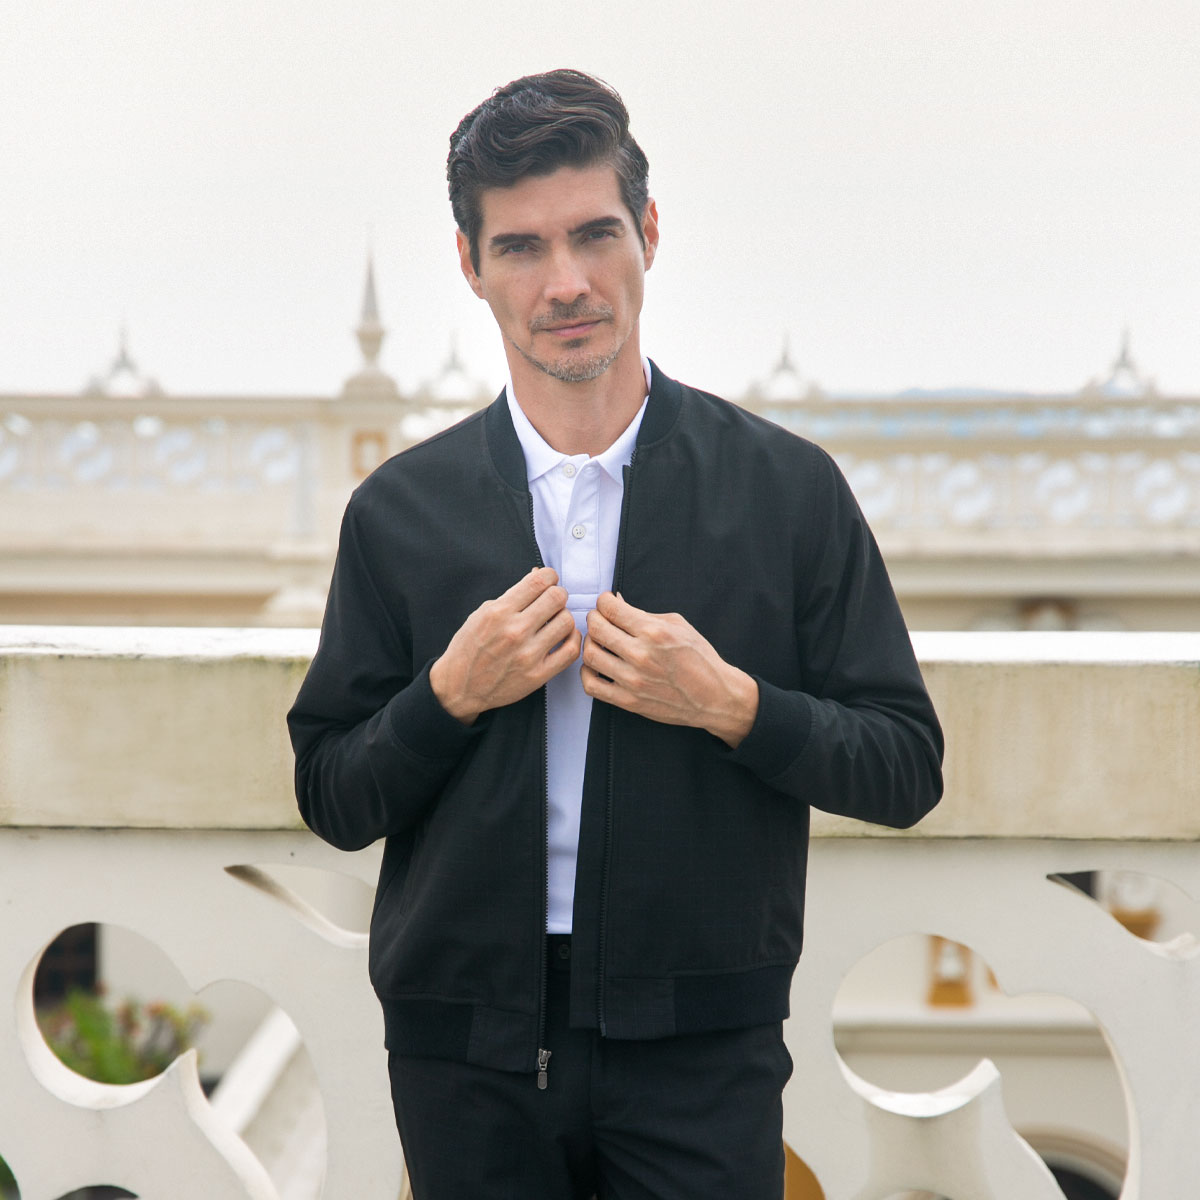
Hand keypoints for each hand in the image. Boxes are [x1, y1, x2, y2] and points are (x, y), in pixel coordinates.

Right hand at [431, 567, 581, 723]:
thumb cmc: (469, 649)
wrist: (460, 687)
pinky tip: (564, 636)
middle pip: (557, 598)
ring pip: (566, 621)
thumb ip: (511, 596)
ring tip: (555, 620)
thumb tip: (537, 574)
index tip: (548, 580)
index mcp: (499, 612)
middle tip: (553, 599)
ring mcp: (528, 654)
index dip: (549, 575)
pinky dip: (573, 639)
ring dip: (563, 616)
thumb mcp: (482, 614)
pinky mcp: (538, 675)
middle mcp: (515, 631)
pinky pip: (571, 651)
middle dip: (558, 593)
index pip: (538, 581)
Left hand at [581, 592, 758, 747]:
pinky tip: (597, 666)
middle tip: (600, 619)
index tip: (606, 603)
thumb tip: (617, 603)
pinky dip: (587, 673)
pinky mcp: (628, 701)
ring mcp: (632, 680)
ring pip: (590, 655)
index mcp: (654, 632)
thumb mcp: (679, 625)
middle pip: (595, 628)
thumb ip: (644, 614)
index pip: (610, 608)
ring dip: (590, 643)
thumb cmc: (700, 658)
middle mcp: (640, 654)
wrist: (715, 697)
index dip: (604, 601)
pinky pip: (592, 686)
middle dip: (594, 618)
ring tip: (600, 642)